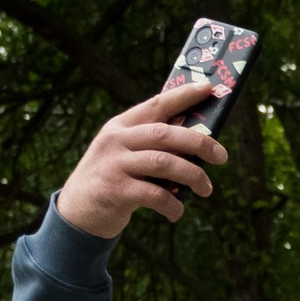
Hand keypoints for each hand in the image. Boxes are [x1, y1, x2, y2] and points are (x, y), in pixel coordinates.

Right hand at [55, 80, 225, 237]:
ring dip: (192, 176)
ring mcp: (114, 164)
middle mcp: (116, 140)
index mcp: (122, 126)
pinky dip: (173, 205)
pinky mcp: (115, 191)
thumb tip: (199, 145)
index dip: (183, 96)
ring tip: (206, 189)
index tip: (208, 88)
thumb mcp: (125, 154)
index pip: (156, 104)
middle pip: (165, 134)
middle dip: (199, 143)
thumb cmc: (114, 179)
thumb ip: (152, 146)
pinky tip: (177, 212)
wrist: (78, 211)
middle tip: (221, 156)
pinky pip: (155, 195)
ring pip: (164, 163)